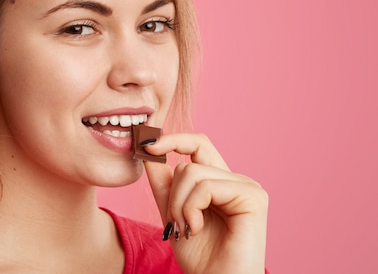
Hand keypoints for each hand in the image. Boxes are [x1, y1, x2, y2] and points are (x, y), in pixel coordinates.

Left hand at [143, 133, 267, 273]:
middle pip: (191, 155)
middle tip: (175, 222)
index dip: (171, 140)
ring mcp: (247, 186)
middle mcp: (236, 179)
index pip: (196, 144)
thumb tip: (148, 149)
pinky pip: (205, 186)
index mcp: (220, 181)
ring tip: (187, 229)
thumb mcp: (172, 212)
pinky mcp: (252, 196)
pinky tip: (197, 229)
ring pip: (192, 171)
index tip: (145, 145)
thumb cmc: (199, 256)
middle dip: (172, 189)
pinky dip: (191, 208)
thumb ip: (163, 182)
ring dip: (178, 204)